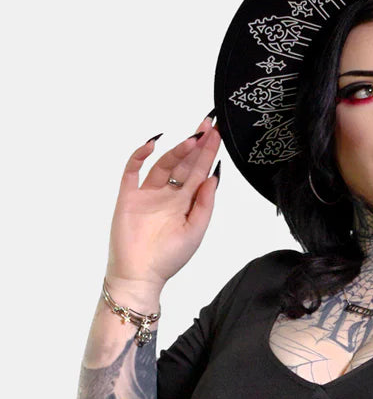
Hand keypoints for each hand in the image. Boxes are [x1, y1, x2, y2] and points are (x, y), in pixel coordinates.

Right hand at [106, 113, 221, 291]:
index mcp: (185, 204)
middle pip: (184, 164)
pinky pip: (132, 169)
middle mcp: (168, 195)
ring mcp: (148, 194)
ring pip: (163, 164)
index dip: (208, 153)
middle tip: (208, 124)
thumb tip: (213, 178)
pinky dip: (140, 155)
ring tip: (191, 139)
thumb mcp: (195, 232)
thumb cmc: (168, 258)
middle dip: (196, 145)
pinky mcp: (128, 195)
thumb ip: (205, 205)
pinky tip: (153, 144)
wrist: (139, 274)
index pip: (199, 173)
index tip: (217, 135)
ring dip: (176, 150)